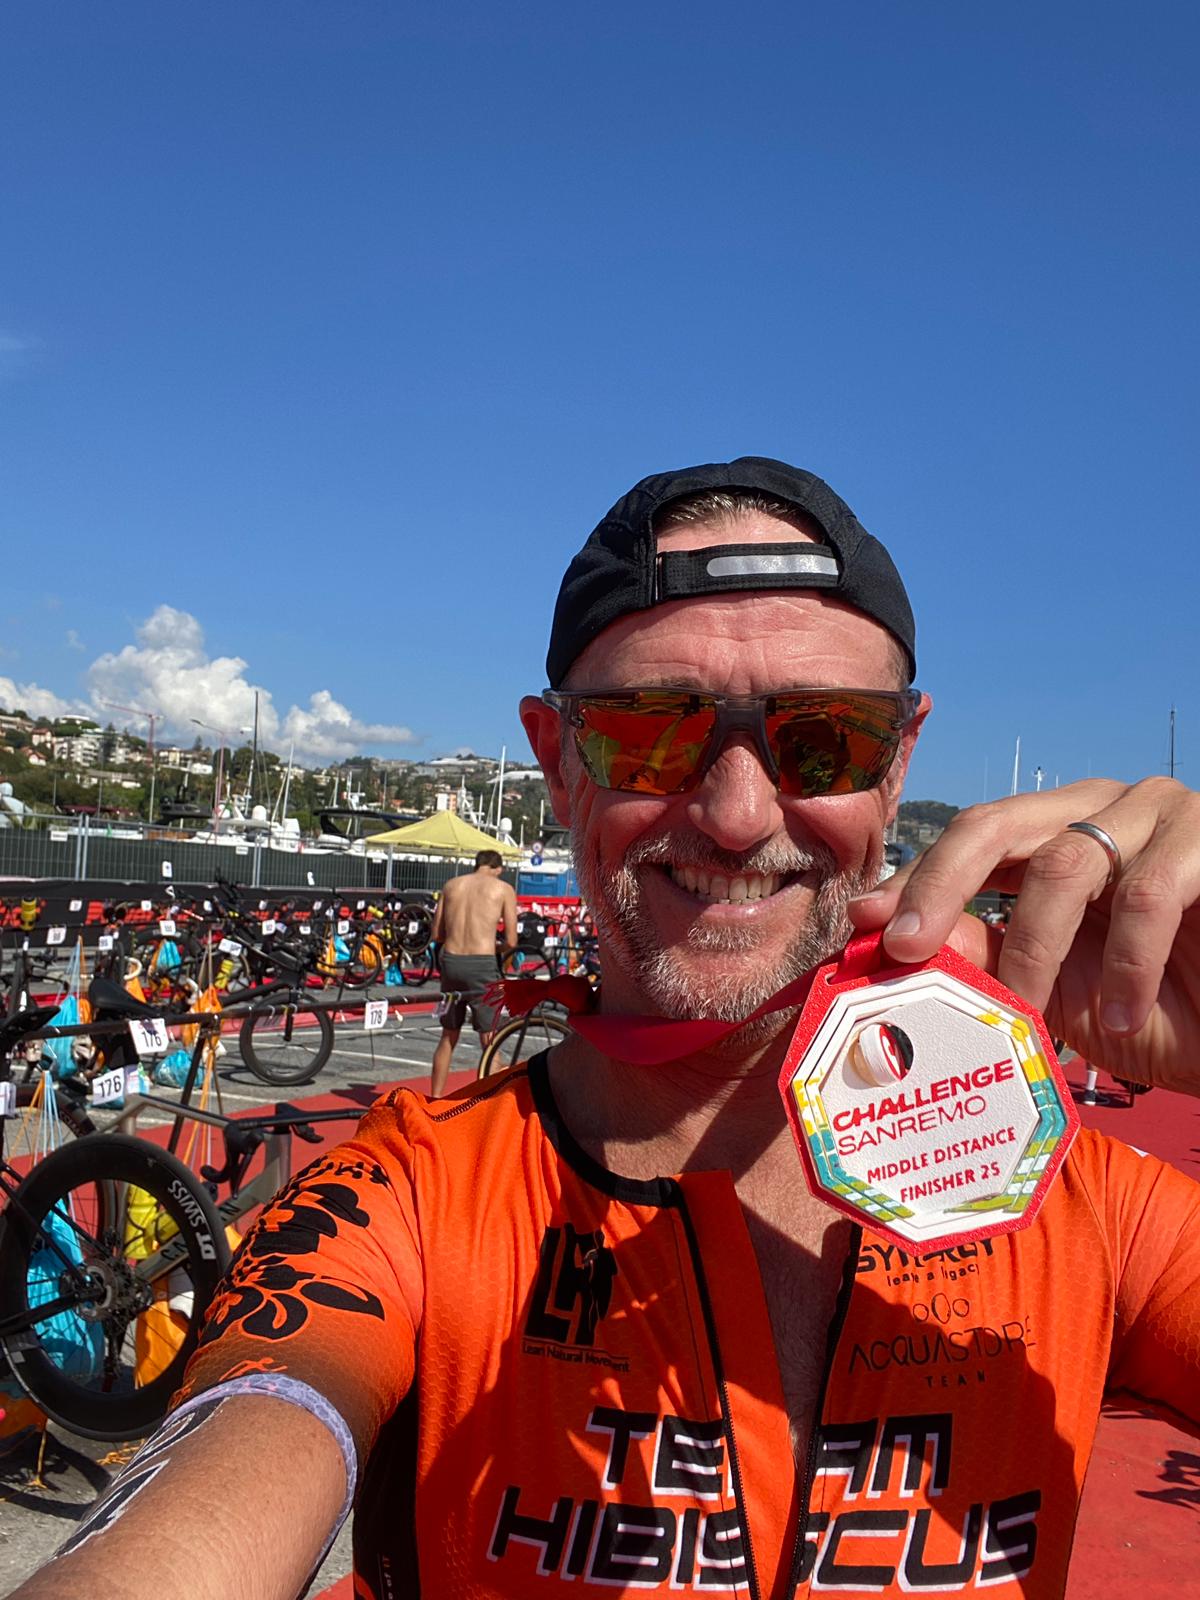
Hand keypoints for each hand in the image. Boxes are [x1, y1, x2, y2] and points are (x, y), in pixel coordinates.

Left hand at [848, 778, 1199, 1093]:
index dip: (917, 878)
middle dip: (942, 887)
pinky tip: (1124, 1015)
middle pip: (1000, 823)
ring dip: (1041, 950)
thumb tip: (892, 936)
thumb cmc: (1154, 1011)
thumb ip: (984, 954)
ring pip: (1069, 863)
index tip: (863, 927)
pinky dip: (1129, 963)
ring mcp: (1164, 814)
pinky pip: (1153, 891)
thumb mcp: (1051, 989)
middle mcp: (1105, 808)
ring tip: (1036, 1019)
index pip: (971, 834)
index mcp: (1060, 832)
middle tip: (903, 950)